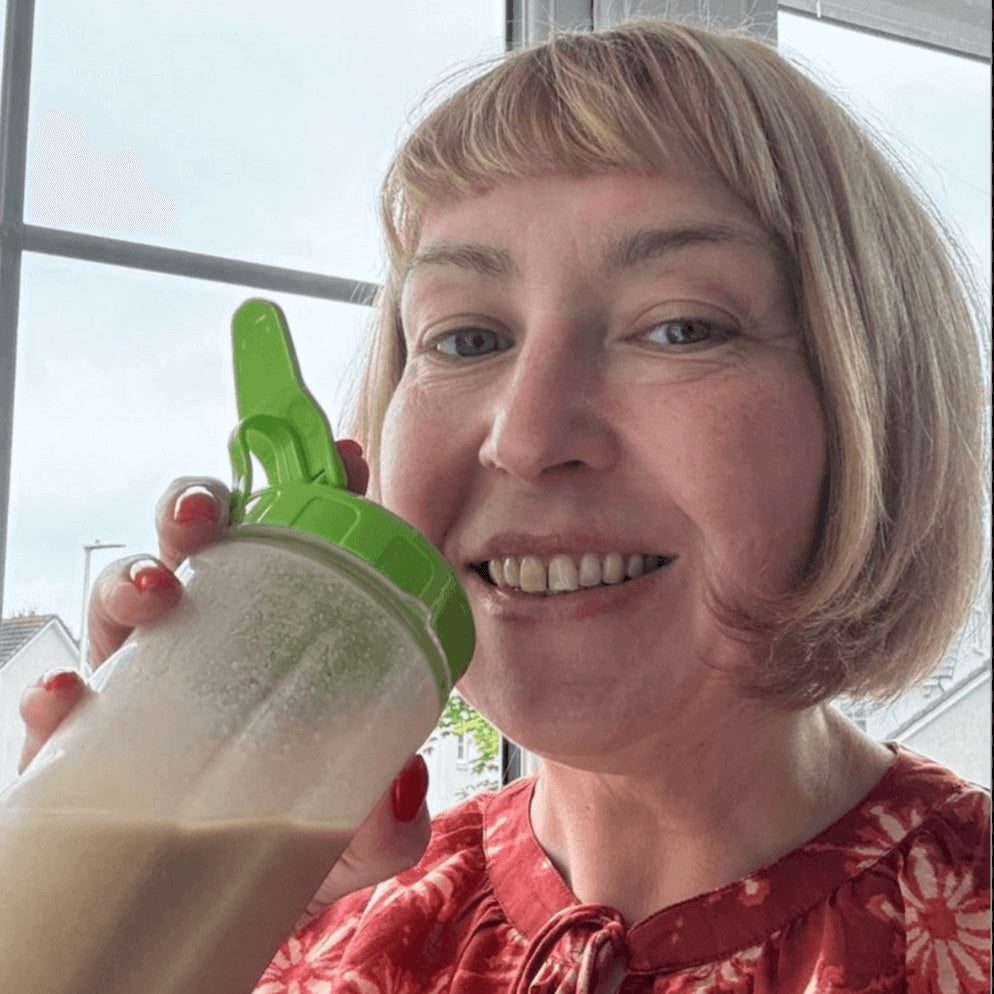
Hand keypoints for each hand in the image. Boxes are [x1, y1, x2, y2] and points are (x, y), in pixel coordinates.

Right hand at [18, 439, 429, 912]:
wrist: (214, 913)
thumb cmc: (288, 848)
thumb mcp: (352, 837)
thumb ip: (388, 821)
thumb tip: (401, 783)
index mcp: (276, 645)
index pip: (297, 552)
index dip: (318, 494)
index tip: (343, 457)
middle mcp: (207, 650)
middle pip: (196, 553)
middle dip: (197, 510)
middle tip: (210, 516)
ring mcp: (142, 691)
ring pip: (123, 604)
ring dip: (130, 580)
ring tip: (154, 589)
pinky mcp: (81, 750)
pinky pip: (58, 709)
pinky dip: (56, 696)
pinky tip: (65, 697)